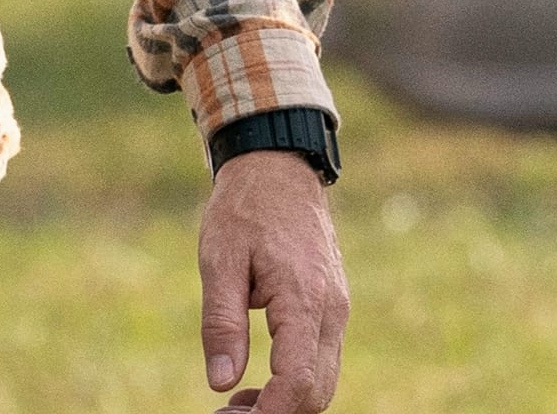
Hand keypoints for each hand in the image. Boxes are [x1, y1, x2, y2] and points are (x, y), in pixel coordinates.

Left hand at [198, 149, 347, 411]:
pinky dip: (295, 382)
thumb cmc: (244, 210)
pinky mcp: (332, 306)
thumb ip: (222, 323)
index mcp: (303, 299)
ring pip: (324, 380)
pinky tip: (256, 381)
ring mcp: (336, 308)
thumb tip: (220, 383)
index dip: (268, 413)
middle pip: (318, 391)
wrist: (279, 168)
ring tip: (235, 403)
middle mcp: (331, 309)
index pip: (297, 380)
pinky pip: (322, 359)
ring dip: (287, 402)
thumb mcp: (220, 261)